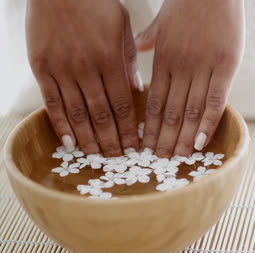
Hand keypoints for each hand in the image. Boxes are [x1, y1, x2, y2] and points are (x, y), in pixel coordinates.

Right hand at [26, 0, 142, 155]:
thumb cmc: (96, 4)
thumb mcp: (121, 27)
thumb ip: (129, 60)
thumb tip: (137, 91)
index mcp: (110, 59)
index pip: (123, 104)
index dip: (129, 129)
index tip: (135, 147)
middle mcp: (86, 68)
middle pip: (101, 114)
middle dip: (111, 140)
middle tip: (118, 159)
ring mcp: (61, 69)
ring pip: (77, 113)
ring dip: (88, 139)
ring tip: (96, 156)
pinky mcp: (41, 67)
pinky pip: (52, 103)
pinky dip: (61, 125)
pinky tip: (69, 143)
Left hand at [135, 0, 244, 156]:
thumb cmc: (186, 4)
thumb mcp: (161, 22)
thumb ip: (148, 40)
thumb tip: (137, 48)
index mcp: (163, 59)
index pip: (155, 102)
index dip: (151, 127)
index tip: (147, 147)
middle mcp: (181, 67)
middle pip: (171, 112)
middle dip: (165, 139)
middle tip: (160, 162)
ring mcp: (203, 67)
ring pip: (191, 111)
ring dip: (185, 138)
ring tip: (179, 159)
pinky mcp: (226, 66)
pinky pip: (216, 100)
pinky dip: (208, 124)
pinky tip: (202, 143)